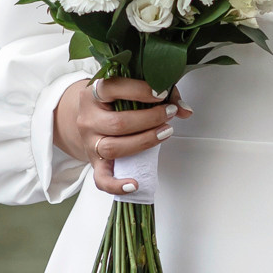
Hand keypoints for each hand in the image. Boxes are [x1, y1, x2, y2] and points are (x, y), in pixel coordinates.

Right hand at [54, 76, 186, 194]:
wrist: (92, 119)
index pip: (112, 88)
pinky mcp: (95, 163)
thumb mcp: (134, 90)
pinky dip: (117, 185)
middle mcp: (88, 119)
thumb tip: (184, 110)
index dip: (139, 90)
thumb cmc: (116, 102)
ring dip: (144, 142)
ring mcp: (90, 142)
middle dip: (149, 119)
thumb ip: (161, 95)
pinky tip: (135, 184)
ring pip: (113, 148)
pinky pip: (101, 179)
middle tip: (169, 113)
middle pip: (117, 123)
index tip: (161, 94)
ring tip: (165, 132)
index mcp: (93, 94)